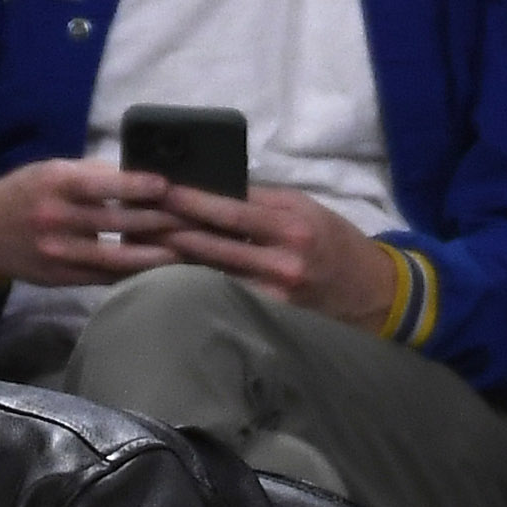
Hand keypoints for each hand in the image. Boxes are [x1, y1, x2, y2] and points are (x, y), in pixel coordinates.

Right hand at [0, 158, 174, 287]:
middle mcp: (57, 218)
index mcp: (56, 184)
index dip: (138, 186)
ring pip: (116, 255)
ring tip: (188, 251)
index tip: (168, 186)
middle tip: (196, 218)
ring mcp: (59, 252)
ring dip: (155, 254)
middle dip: (159, 220)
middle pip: (117, 221)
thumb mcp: (52, 171)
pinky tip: (159, 269)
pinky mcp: (61, 276)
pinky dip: (133, 272)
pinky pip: (104, 276)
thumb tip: (143, 179)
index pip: (104, 185)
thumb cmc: (26, 192)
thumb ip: (93, 176)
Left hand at [159, 181, 401, 328]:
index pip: (231, 210)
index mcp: (291, 226)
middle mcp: (282, 261)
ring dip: (172, 260)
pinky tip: (164, 279)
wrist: (373, 292)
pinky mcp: (269, 318)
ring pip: (212, 274)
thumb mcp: (305, 210)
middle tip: (133, 218)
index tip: (159, 190)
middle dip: (170, 229)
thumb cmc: (334, 242)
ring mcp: (274, 295)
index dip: (192, 200)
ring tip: (138, 246)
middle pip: (214, 244)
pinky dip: (193, 286)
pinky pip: (223, 298)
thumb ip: (262, 201)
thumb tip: (213, 188)